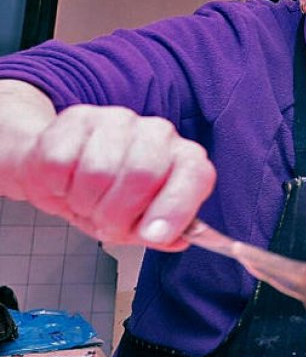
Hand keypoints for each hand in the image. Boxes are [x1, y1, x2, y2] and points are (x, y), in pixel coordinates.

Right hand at [0, 95, 214, 250]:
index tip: (154, 234)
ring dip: (84, 201)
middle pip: (142, 174)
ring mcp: (119, 120)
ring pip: (99, 170)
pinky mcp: (78, 117)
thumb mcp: (138, 226)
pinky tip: (67, 183)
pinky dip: (59, 186)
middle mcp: (159, 133)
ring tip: (86, 201)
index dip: (175, 208)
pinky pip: (62, 161)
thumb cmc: (107, 200)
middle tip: (105, 221)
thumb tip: (177, 239)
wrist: (61, 173)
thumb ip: (162, 234)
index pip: (195, 174)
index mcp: (185, 158)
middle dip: (116, 213)